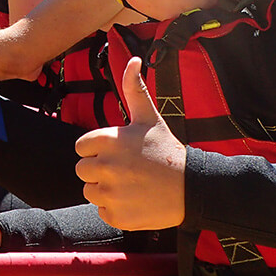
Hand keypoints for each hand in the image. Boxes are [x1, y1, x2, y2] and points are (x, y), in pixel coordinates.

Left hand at [74, 57, 185, 229]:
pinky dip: (115, 209)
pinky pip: (102, 211)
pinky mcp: (117, 216)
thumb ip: (135, 89)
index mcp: (108, 140)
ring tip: (131, 184)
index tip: (118, 152)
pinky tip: (135, 200)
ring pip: (90, 191)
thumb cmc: (167, 151)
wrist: (194, 188)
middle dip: (99, 170)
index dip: (97, 150)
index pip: (81, 147)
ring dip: (106, 190)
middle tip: (126, 170)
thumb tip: (133, 59)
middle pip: (82, 170)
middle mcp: (106, 166)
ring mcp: (111, 193)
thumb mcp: (150, 118)